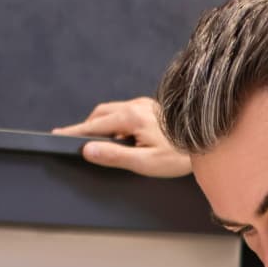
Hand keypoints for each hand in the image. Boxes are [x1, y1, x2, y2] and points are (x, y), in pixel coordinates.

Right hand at [52, 97, 191, 177]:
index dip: (74, 132)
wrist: (211, 140)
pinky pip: (126, 112)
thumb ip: (114, 156)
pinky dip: (117, 123)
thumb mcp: (145, 162)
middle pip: (100, 115)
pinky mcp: (153, 107)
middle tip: (78, 143)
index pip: (94, 125)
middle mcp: (136, 105)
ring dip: (103, 125)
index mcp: (131, 117)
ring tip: (105, 145)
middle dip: (87, 128)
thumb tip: (89, 150)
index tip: (56, 135)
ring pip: (112, 111)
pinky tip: (125, 138)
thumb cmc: (180, 155)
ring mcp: (145, 104)